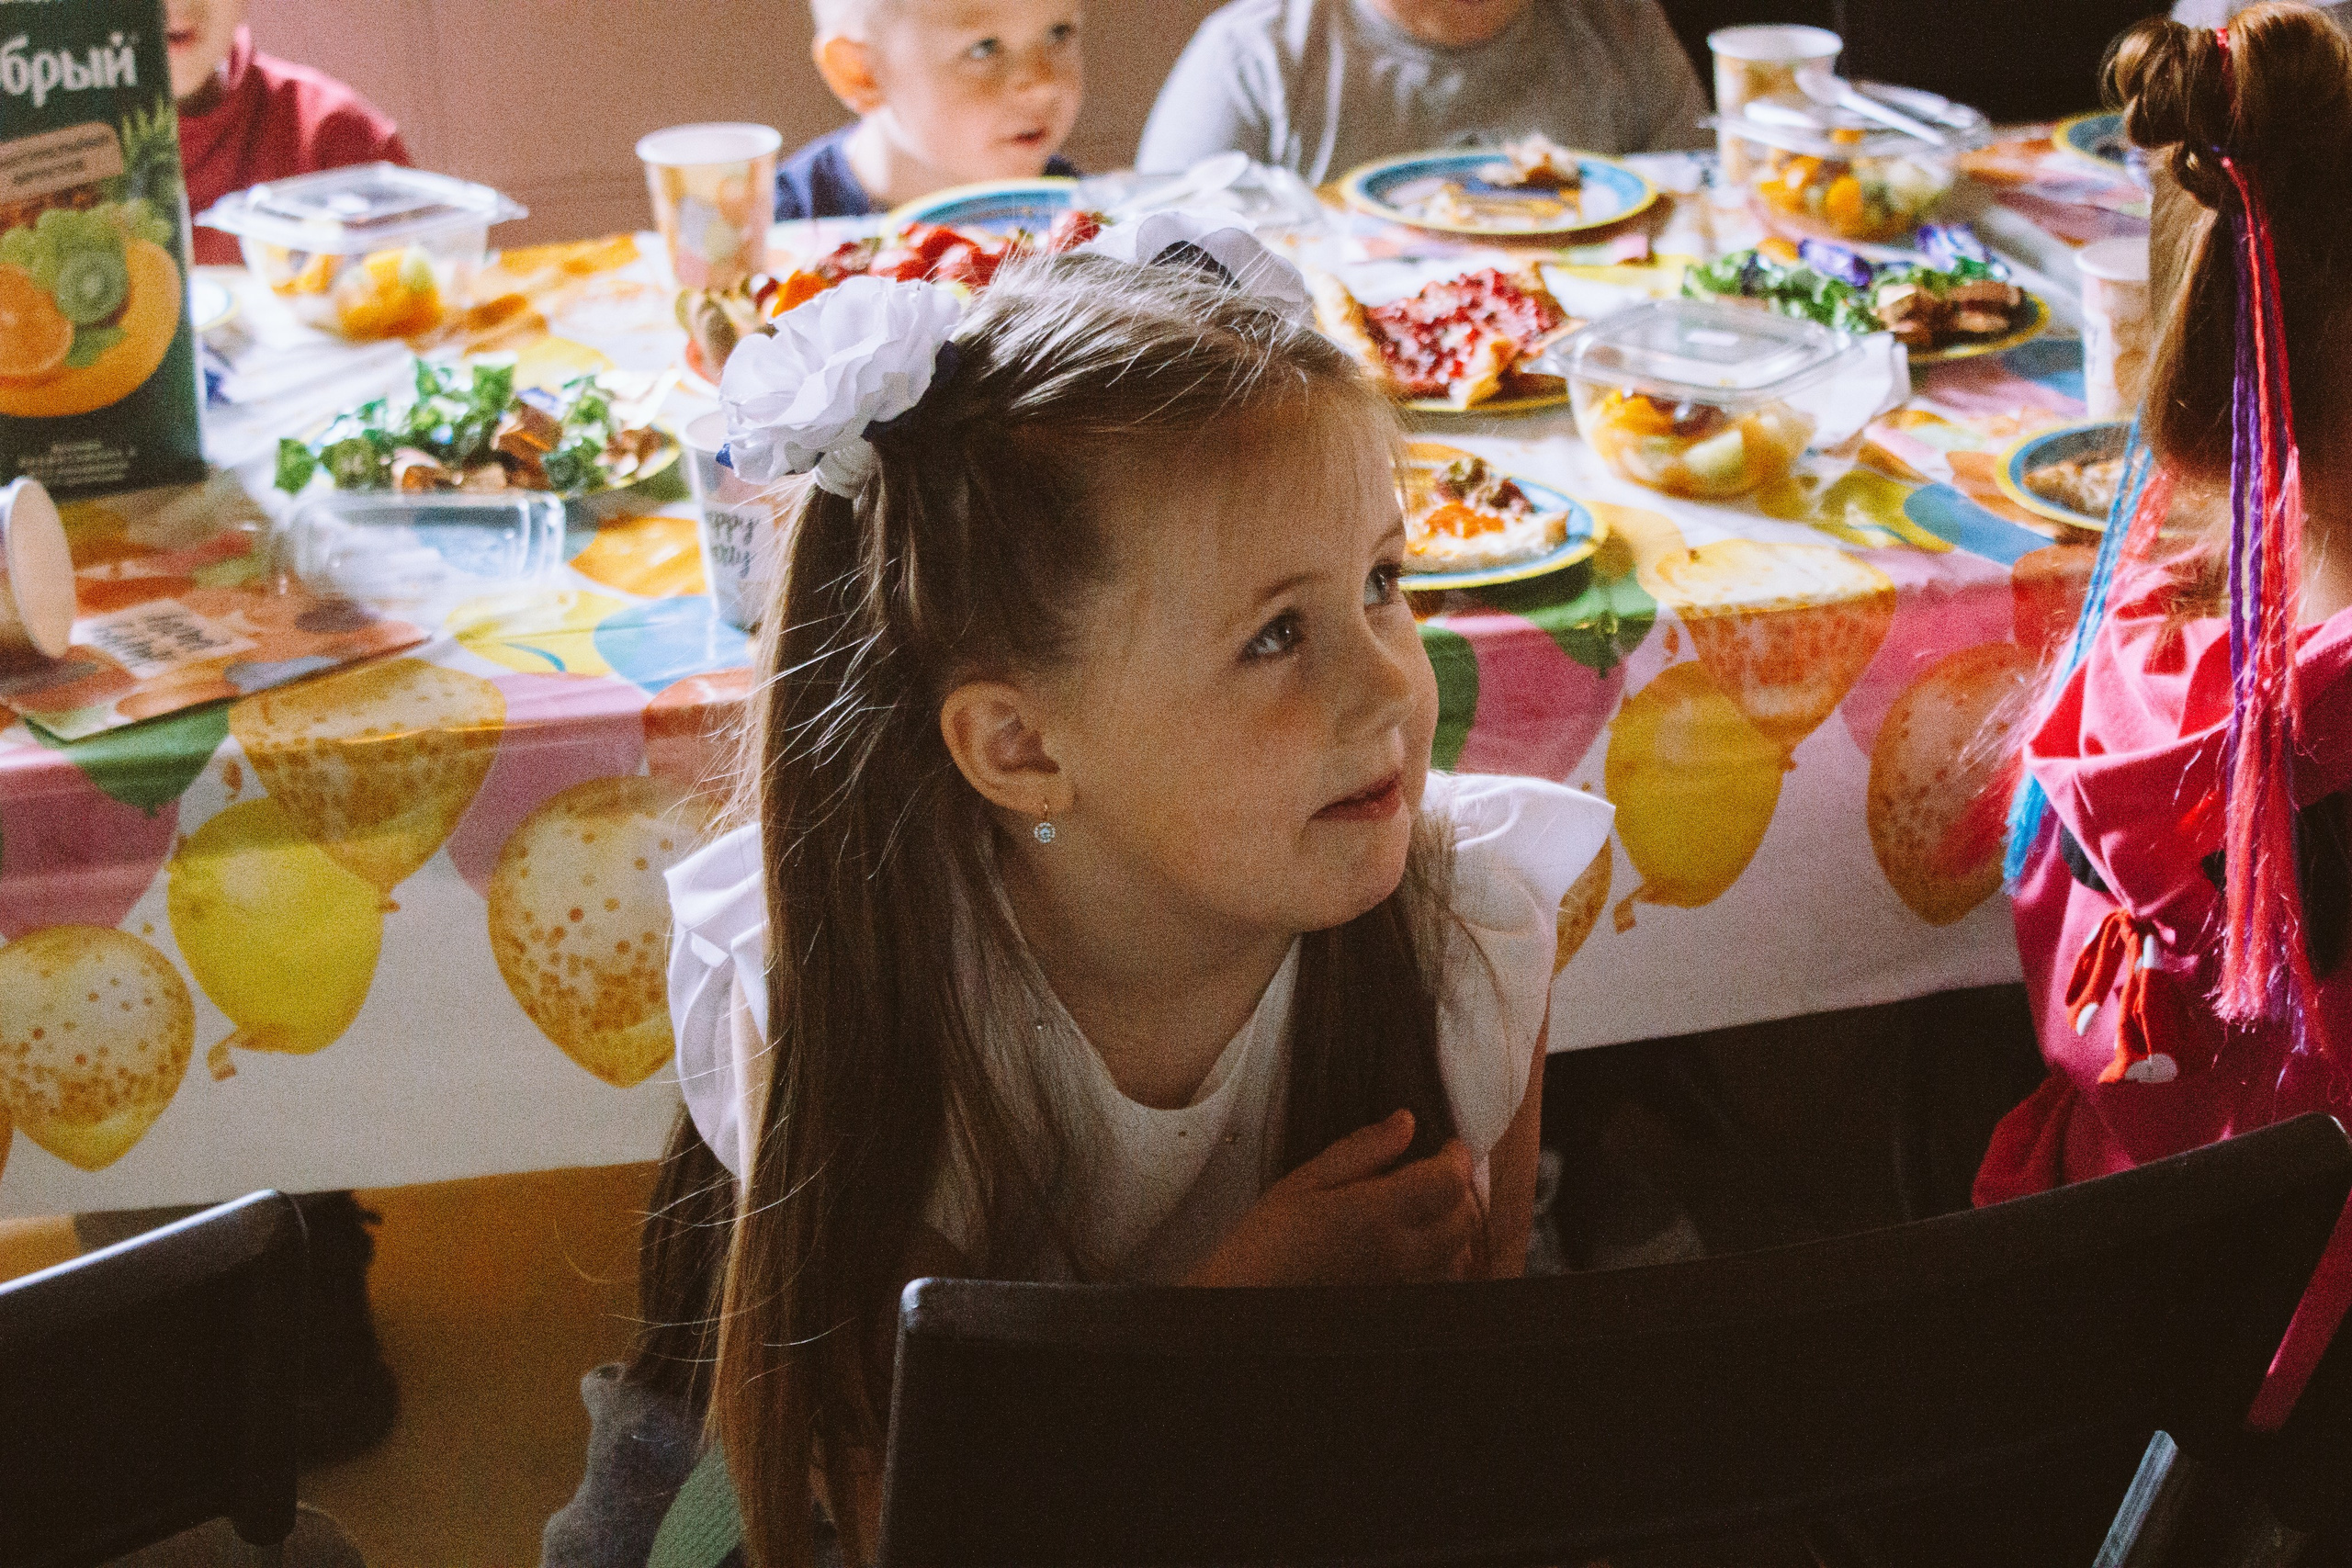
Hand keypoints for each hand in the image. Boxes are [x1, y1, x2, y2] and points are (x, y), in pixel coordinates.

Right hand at [1185, 1109, 1483, 1286]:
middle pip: (1465, 1218)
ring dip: (1455, 1223)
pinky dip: (1444, 1256)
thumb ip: (1362, 1150)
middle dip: (1461, 1189)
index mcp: (1377, 1214)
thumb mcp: (1306, 1180)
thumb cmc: (1268, 1240)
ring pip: (1460, 1251)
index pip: (1448, 1182)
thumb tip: (1406, 1122)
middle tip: (1438, 1171)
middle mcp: (1400, 1253)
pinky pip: (1441, 1276)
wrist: (1249, 1302)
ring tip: (1428, 1206)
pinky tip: (1416, 1243)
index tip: (1448, 1144)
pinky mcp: (1398, 1302)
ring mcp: (1403, 1283)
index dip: (1457, 1157)